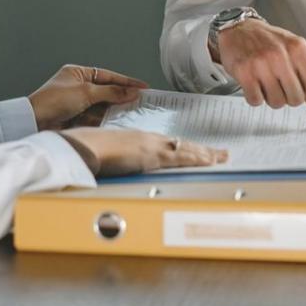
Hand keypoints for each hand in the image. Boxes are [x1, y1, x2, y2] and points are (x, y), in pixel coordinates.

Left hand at [29, 65, 146, 130]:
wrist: (34, 122)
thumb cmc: (52, 101)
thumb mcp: (86, 92)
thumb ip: (111, 92)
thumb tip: (131, 92)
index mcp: (78, 73)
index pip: (108, 76)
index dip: (126, 81)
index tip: (142, 86)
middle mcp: (78, 86)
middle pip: (106, 91)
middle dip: (122, 96)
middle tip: (141, 101)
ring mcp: (77, 102)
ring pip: (102, 105)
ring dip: (115, 109)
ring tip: (132, 112)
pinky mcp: (76, 118)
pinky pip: (96, 117)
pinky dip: (105, 119)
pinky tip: (116, 122)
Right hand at [59, 127, 227, 176]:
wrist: (84, 147)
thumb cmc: (90, 150)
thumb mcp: (110, 154)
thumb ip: (121, 159)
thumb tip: (124, 166)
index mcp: (140, 140)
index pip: (170, 144)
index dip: (186, 148)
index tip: (199, 150)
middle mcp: (150, 140)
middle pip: (182, 145)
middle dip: (202, 150)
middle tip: (221, 153)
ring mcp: (152, 147)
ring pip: (186, 149)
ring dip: (205, 154)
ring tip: (221, 156)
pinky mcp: (152, 156)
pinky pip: (180, 157)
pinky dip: (196, 158)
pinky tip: (208, 161)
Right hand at [216, 21, 305, 130]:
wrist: (240, 29)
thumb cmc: (272, 41)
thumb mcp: (298, 45)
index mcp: (299, 48)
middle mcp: (281, 55)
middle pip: (296, 100)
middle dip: (290, 97)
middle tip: (282, 84)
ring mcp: (262, 64)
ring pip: (277, 103)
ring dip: (273, 97)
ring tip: (267, 80)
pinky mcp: (244, 72)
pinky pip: (256, 101)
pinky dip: (256, 97)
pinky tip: (254, 82)